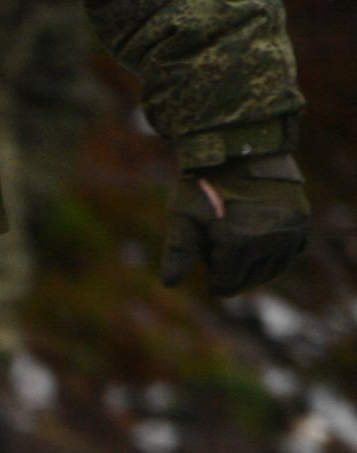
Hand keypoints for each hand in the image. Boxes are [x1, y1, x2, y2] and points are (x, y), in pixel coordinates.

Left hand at [160, 153, 309, 297]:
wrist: (240, 148)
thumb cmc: (204, 185)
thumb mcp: (182, 216)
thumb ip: (177, 251)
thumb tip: (170, 284)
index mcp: (239, 243)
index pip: (226, 284)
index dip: (211, 273)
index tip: (206, 250)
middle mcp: (270, 240)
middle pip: (249, 279)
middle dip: (231, 269)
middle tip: (220, 241)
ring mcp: (290, 231)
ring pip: (272, 269)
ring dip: (254, 265)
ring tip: (237, 239)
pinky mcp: (302, 220)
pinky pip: (291, 252)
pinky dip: (276, 253)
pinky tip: (261, 241)